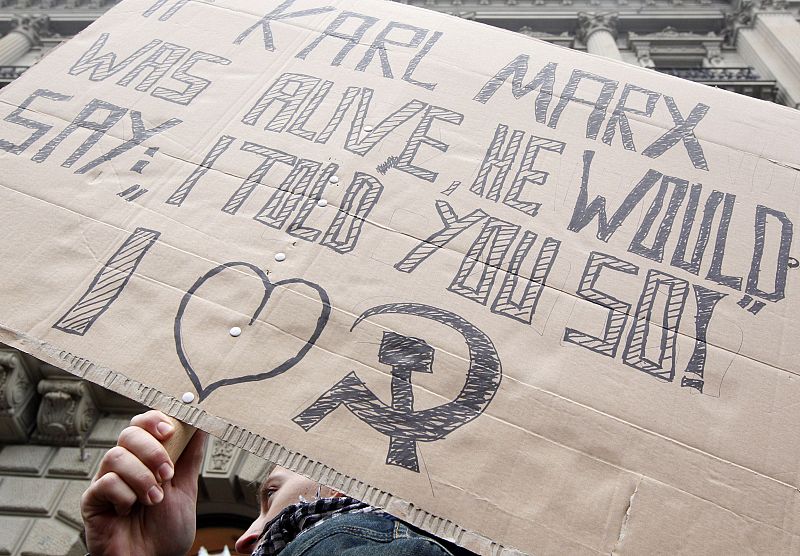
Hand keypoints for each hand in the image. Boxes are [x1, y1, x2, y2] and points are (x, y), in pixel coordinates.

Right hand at [81, 410, 206, 555]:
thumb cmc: (167, 530)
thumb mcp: (186, 488)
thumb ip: (191, 456)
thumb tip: (201, 423)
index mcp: (145, 458)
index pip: (143, 424)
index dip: (154, 420)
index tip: (170, 431)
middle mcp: (124, 465)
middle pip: (129, 433)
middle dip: (152, 450)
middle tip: (166, 474)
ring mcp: (106, 481)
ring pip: (116, 456)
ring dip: (142, 477)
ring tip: (154, 499)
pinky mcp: (92, 501)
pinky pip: (105, 483)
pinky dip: (125, 495)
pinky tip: (130, 510)